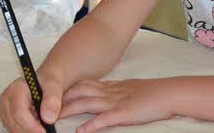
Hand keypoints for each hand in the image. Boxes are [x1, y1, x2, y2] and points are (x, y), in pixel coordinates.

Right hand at [0, 74, 64, 132]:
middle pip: (14, 123)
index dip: (31, 126)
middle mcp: (7, 99)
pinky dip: (25, 130)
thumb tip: (48, 117)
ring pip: (13, 129)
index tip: (43, 131)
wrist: (46, 83)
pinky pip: (14, 129)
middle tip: (44, 128)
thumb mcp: (54, 86)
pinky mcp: (8, 117)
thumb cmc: (47, 82)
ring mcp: (6, 108)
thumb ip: (52, 100)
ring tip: (40, 123)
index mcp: (16, 88)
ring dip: (28, 130)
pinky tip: (34, 125)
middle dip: (30, 130)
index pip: (19, 113)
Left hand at [59, 78, 173, 130]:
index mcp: (109, 87)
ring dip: (69, 111)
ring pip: (86, 104)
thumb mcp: (127, 90)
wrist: (168, 93)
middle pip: (79, 92)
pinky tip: (81, 131)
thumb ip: (113, 94)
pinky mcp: (124, 113)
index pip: (82, 85)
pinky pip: (104, 119)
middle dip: (61, 99)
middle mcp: (108, 92)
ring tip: (54, 119)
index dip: (66, 90)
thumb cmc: (151, 94)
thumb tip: (101, 100)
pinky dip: (91, 126)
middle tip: (45, 106)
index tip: (52, 94)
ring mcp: (115, 101)